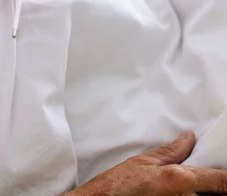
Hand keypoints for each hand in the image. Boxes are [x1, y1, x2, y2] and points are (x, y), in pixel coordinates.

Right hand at [66, 132, 226, 195]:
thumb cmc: (115, 188)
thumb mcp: (141, 163)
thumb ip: (171, 152)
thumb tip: (188, 139)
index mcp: (180, 180)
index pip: (223, 181)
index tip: (226, 179)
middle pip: (214, 194)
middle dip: (209, 189)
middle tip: (195, 183)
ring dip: (197, 194)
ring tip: (174, 189)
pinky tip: (171, 194)